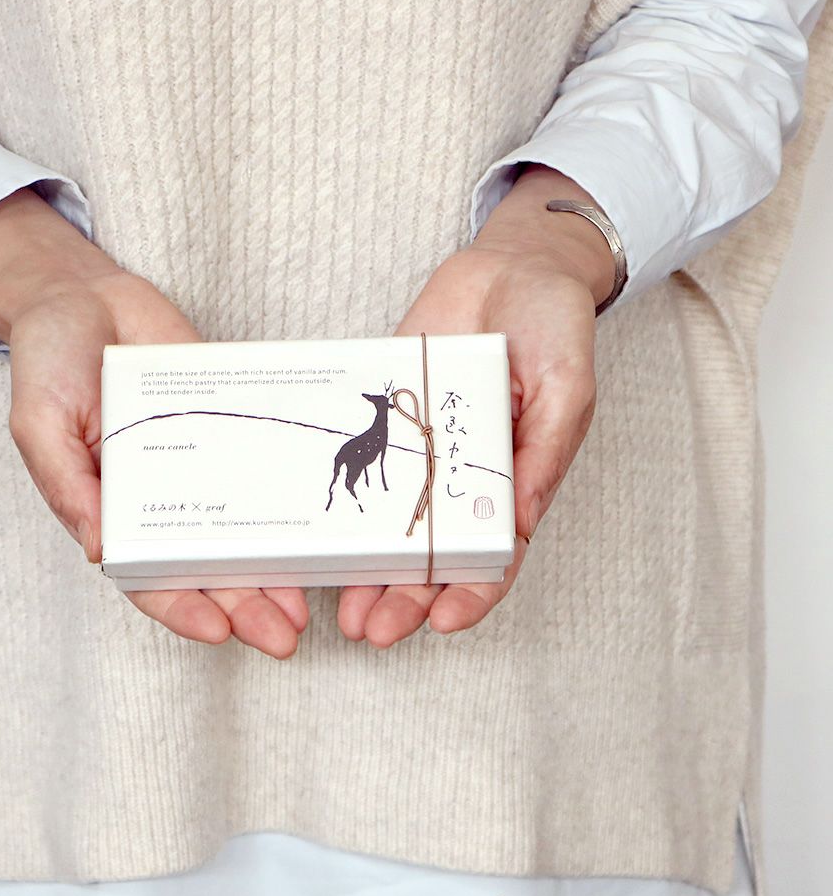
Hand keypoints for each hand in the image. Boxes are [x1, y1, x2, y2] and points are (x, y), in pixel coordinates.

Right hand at [0, 187, 308, 659]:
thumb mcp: (39, 424)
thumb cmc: (48, 362)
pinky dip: (287, 492)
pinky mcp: (229, 422)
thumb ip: (69, 485)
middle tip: (285, 636)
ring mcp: (200, 460)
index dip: (182, 607)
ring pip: (243, 524)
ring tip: (310, 598)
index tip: (219, 631)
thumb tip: (102, 551)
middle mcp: (163, 494)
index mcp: (112, 507)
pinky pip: (261, 461)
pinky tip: (316, 518)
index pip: (149, 573)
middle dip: (245, 603)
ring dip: (273, 565)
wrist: (83, 294)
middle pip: (207, 563)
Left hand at [337, 164, 615, 647]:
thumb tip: (518, 523)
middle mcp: (464, 473)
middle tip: (372, 629)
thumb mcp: (567, 394)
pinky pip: (371, 458)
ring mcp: (426, 446)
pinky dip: (351, 494)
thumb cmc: (556, 329)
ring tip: (343, 602)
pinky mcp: (395, 414)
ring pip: (394, 518)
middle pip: (433, 551)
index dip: (471, 593)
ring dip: (371, 564)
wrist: (514, 265)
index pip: (494, 555)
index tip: (443, 622)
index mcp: (514, 479)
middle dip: (405, 596)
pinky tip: (327, 524)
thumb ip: (544, 456)